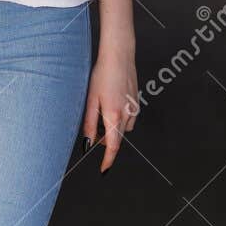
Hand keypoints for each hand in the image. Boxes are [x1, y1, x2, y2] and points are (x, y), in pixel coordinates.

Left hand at [81, 42, 138, 172]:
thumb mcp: (90, 100)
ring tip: (101, 114)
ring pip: (124, 128)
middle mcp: (127, 114)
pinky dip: (120, 118)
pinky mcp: (137, 101)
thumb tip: (88, 142)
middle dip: (106, 141)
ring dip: (113, 129)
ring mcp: (134, 108)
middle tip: (94, 134)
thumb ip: (89, 123)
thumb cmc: (102, 74)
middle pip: (118, 138)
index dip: (108, 160)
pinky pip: (129, 118)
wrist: (119, 55)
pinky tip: (111, 104)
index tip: (103, 169)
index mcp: (114, 116)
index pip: (113, 146)